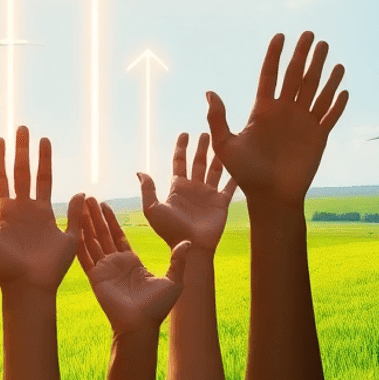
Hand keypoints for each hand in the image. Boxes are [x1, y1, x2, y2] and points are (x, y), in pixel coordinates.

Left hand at [0, 127, 81, 294]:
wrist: (23, 288)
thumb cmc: (0, 268)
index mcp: (5, 211)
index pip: (2, 177)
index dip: (1, 158)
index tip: (0, 138)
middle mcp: (24, 209)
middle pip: (23, 172)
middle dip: (22, 151)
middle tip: (22, 128)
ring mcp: (42, 217)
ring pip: (44, 181)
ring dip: (44, 160)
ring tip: (44, 140)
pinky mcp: (60, 231)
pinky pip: (72, 214)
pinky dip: (77, 203)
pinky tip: (79, 191)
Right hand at [78, 198, 188, 336]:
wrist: (141, 325)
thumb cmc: (157, 308)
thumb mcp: (174, 280)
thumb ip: (178, 260)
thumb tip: (188, 243)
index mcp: (131, 261)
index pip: (118, 235)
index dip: (110, 220)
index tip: (104, 204)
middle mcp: (115, 263)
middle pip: (102, 233)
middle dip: (95, 216)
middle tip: (87, 198)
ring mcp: (104, 269)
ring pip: (92, 241)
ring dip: (85, 224)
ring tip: (78, 207)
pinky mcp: (96, 277)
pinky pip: (85, 257)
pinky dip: (78, 244)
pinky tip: (72, 230)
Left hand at [140, 132, 236, 253]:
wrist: (191, 246)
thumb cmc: (170, 230)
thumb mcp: (152, 208)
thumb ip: (148, 189)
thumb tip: (139, 172)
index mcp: (177, 188)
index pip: (179, 162)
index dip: (181, 148)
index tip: (184, 134)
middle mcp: (194, 188)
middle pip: (198, 162)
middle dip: (201, 148)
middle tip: (205, 133)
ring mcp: (208, 195)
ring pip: (214, 170)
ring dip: (217, 157)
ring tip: (221, 142)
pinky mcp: (221, 203)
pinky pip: (230, 186)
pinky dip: (234, 176)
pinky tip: (239, 165)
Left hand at [206, 31, 348, 209]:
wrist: (270, 197)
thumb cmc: (245, 174)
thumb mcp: (226, 145)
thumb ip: (218, 119)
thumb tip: (209, 92)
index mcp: (262, 110)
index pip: (270, 75)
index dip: (274, 56)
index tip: (280, 36)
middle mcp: (284, 112)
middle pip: (296, 76)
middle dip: (303, 55)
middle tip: (311, 34)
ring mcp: (303, 123)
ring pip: (315, 90)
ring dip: (324, 71)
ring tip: (329, 51)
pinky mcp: (318, 137)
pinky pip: (329, 115)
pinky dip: (337, 102)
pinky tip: (343, 87)